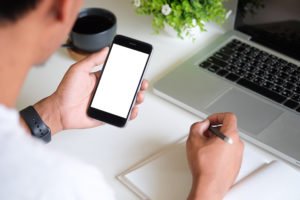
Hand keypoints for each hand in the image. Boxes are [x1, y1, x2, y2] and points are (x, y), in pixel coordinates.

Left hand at [33, 48, 148, 133]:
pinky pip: (121, 114)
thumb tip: (105, 49)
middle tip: (142, 84)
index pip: (119, 74)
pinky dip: (129, 113)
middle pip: (126, 88)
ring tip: (139, 96)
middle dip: (137, 85)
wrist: (59, 111)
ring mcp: (107, 103)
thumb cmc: (66, 91)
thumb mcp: (78, 70)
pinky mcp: (106, 114)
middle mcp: (105, 91)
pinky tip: (133, 110)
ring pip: (126, 100)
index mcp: (100, 79)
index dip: (130, 72)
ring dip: (136, 98)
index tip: (138, 69)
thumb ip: (92, 59)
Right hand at [186, 113, 243, 199]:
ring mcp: (238, 155)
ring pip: (228, 141)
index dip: (217, 116)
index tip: (209, 121)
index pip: (229, 116)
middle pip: (228, 129)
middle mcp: (238, 144)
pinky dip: (220, 151)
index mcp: (231, 135)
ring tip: (204, 148)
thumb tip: (201, 125)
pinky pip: (229, 152)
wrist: (209, 186)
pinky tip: (209, 157)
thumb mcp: (193, 139)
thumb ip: (197, 126)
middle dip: (214, 130)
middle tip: (203, 135)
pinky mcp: (235, 164)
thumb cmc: (205, 167)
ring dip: (216, 141)